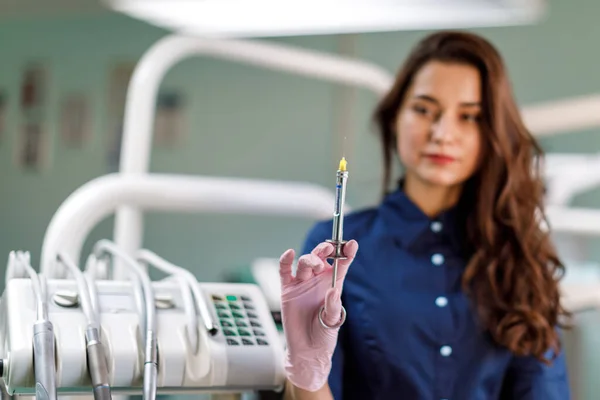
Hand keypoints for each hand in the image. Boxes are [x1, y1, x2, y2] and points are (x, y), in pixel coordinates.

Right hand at [279, 240, 358, 391]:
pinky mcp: (287, 289)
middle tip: (328, 250)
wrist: (306, 351)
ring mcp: (302, 283)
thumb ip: (332, 306)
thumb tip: (333, 291)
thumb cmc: (323, 336)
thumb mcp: (332, 322)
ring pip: (305, 262)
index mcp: (333, 284)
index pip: (341, 263)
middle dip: (325, 250)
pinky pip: (285, 271)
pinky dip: (285, 260)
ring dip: (311, 258)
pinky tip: (290, 253)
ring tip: (315, 264)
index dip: (347, 252)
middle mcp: (318, 280)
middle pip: (322, 258)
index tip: (351, 244)